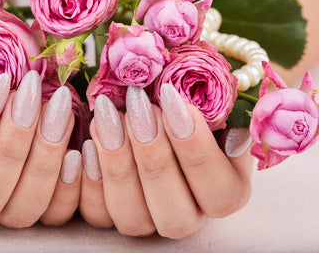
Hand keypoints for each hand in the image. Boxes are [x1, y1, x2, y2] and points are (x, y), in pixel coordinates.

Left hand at [80, 84, 252, 237]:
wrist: (151, 103)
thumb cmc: (188, 99)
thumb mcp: (215, 101)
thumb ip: (228, 115)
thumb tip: (234, 138)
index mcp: (225, 192)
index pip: (220, 191)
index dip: (196, 148)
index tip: (173, 98)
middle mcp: (188, 214)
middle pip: (175, 213)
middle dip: (153, 155)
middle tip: (137, 103)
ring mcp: (147, 219)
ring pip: (133, 218)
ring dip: (117, 165)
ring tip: (106, 115)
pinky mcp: (111, 215)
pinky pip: (98, 215)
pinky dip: (90, 183)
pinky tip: (85, 146)